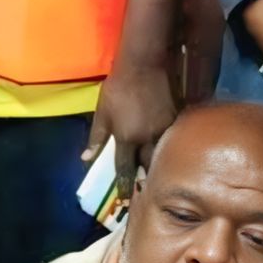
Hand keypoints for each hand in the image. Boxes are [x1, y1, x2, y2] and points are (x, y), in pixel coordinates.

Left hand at [87, 57, 174, 193]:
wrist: (143, 65)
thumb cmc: (117, 87)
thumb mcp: (102, 112)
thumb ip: (96, 138)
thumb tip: (86, 159)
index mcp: (126, 138)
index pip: (124, 168)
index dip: (123, 184)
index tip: (124, 198)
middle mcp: (147, 138)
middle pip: (147, 166)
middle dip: (145, 178)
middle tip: (143, 189)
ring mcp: (164, 129)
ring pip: (162, 154)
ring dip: (158, 165)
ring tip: (157, 176)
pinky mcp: (176, 120)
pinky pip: (172, 140)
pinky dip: (168, 148)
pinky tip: (168, 153)